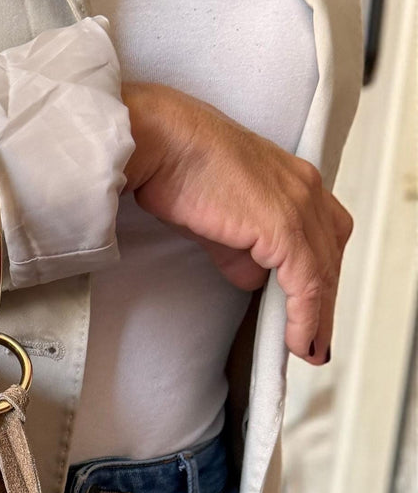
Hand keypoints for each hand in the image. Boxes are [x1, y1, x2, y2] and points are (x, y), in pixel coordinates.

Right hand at [121, 82, 353, 364]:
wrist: (162, 144)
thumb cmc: (179, 166)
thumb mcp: (216, 219)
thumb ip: (240, 250)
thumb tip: (252, 277)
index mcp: (292, 179)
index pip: (323, 234)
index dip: (320, 276)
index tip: (311, 310)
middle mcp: (305, 188)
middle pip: (331, 255)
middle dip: (325, 301)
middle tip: (315, 338)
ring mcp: (298, 205)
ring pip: (324, 273)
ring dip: (318, 317)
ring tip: (309, 348)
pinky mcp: (285, 226)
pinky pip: (307, 283)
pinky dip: (306, 317)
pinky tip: (300, 340)